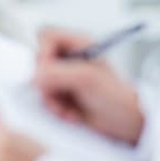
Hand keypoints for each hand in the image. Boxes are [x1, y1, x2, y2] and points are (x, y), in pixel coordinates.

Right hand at [34, 28, 144, 145]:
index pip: (47, 37)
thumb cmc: (117, 97)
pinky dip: (56, 109)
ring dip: (53, 101)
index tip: (47, 70)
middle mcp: (69, 59)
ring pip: (40, 84)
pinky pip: (45, 99)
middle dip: (47, 83)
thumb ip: (58, 73)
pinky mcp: (61, 95)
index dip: (43, 52)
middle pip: (39, 63)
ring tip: (71, 108)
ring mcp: (64, 78)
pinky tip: (73, 113)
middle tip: (61, 92)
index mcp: (79, 45)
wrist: (125, 123)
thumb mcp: (88, 79)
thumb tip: (34, 75)